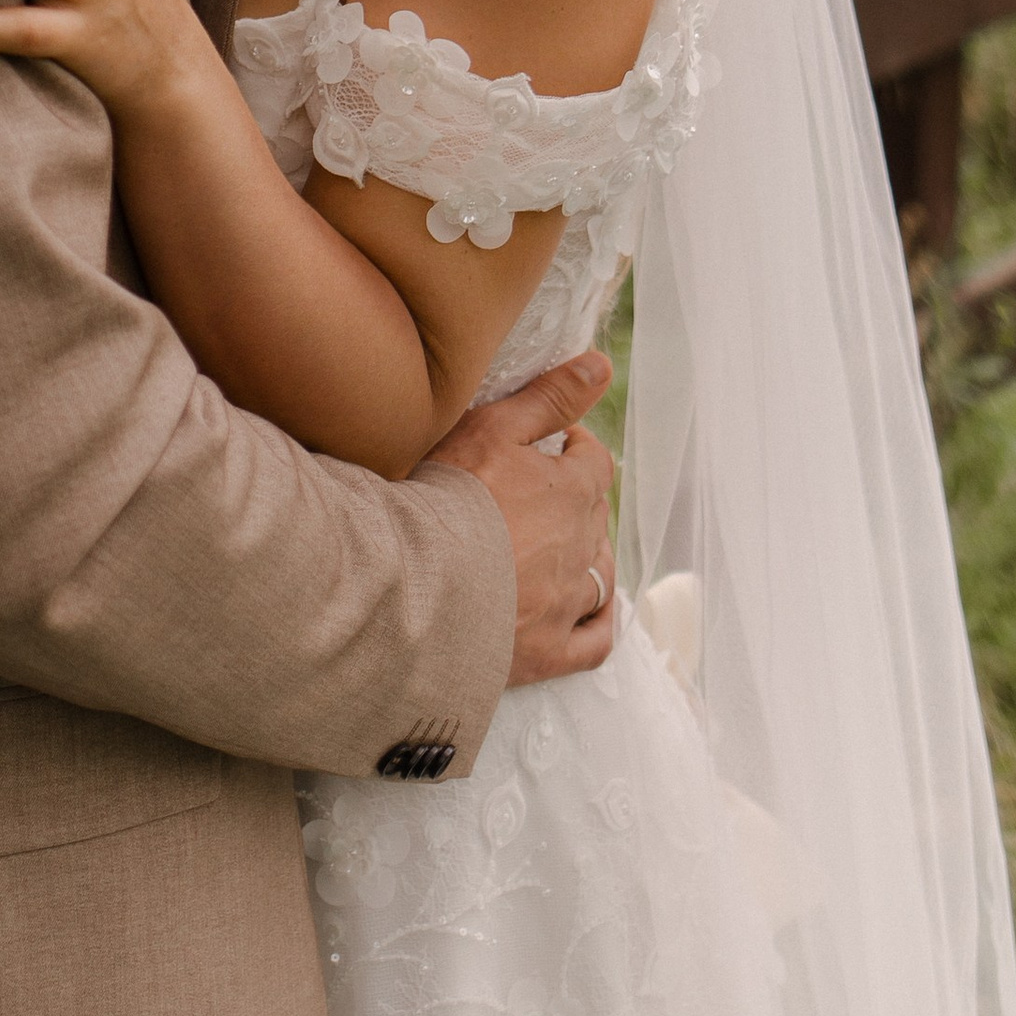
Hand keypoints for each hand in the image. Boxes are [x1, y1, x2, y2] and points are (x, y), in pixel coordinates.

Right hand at [430, 352, 618, 686]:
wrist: (414, 587)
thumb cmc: (447, 499)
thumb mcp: (493, 430)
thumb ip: (548, 397)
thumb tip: (601, 364)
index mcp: (573, 491)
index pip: (594, 461)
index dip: (576, 449)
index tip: (554, 445)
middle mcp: (582, 548)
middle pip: (595, 517)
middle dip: (575, 502)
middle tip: (538, 495)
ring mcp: (567, 603)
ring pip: (598, 575)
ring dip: (587, 557)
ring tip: (558, 550)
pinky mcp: (548, 651)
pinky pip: (596, 641)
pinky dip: (599, 622)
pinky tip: (589, 612)